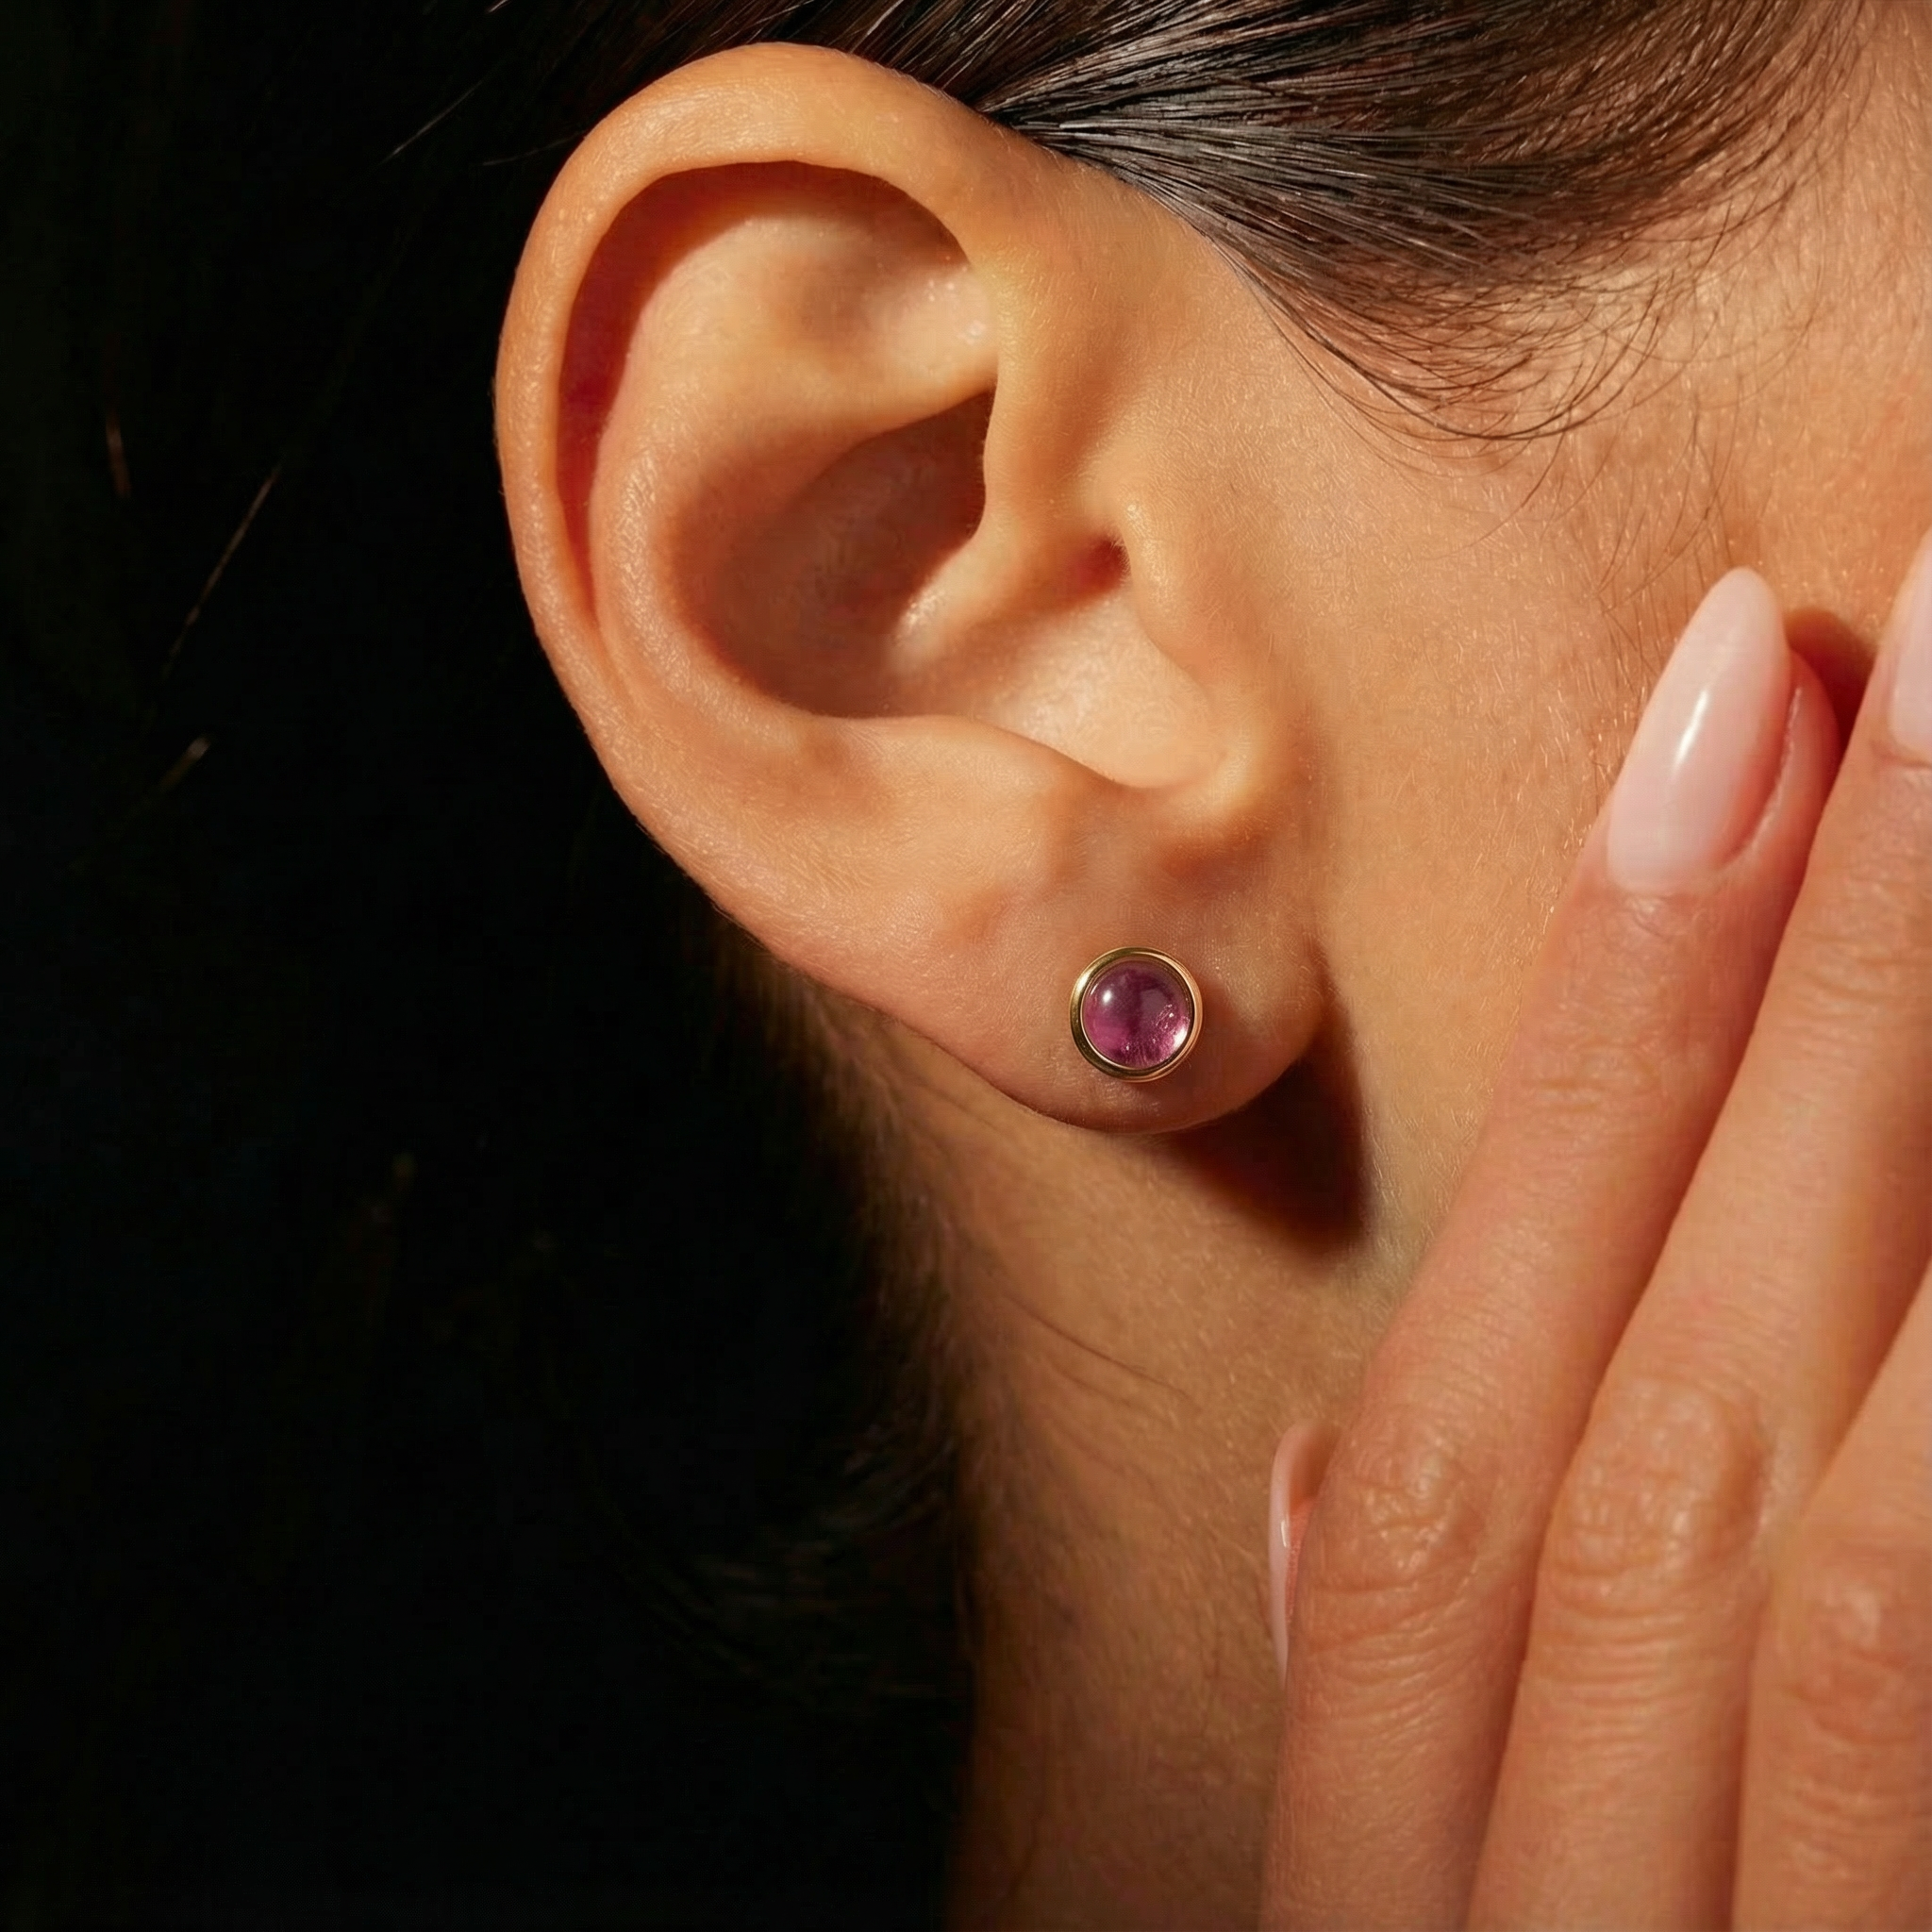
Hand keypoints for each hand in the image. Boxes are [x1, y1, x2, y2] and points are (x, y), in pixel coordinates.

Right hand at [1262, 548, 1931, 1929]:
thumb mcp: (1419, 1921)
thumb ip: (1379, 1711)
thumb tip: (1317, 1464)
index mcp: (1397, 1916)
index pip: (1442, 1451)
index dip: (1596, 1064)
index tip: (1730, 721)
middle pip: (1665, 1451)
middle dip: (1803, 1017)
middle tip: (1924, 640)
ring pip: (1846, 1563)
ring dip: (1915, 1111)